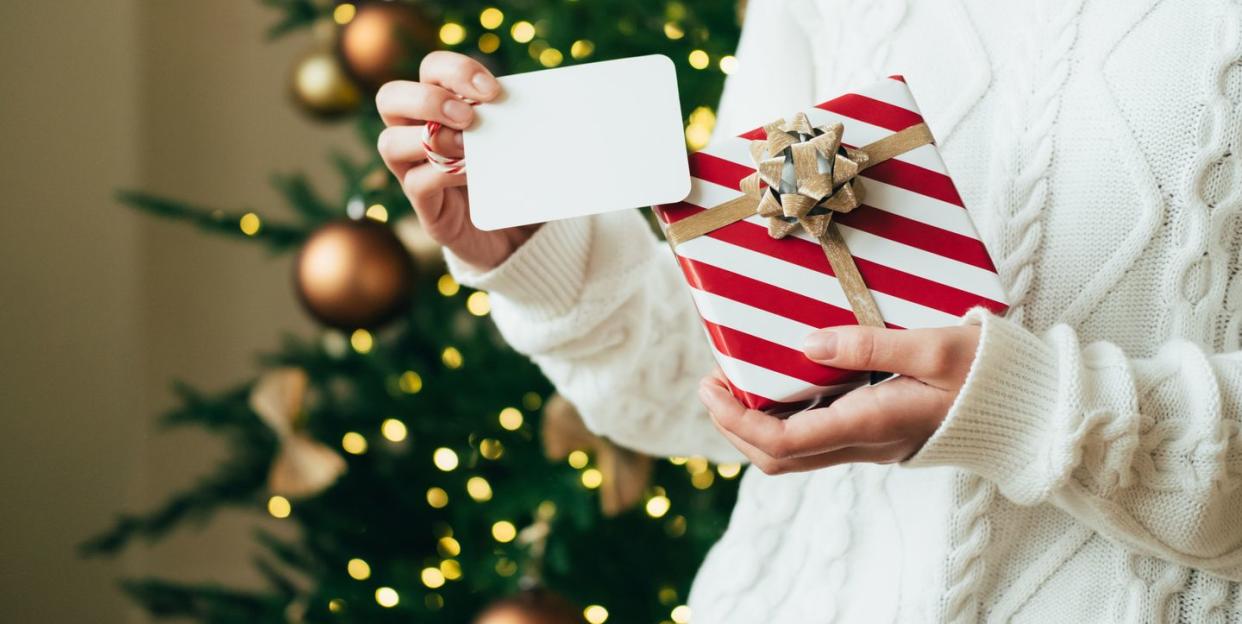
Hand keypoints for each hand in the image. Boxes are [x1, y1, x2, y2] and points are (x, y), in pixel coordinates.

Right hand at [376, 51, 538, 270]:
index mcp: (440, 107)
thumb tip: (536, 97)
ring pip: (390, 143)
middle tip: (469, 116)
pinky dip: (444, 172)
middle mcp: (416, 134)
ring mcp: (414, 171)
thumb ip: (512, 117)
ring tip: (470, 147)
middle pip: (389, 97)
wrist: (521, 235)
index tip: (494, 91)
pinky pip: (417, 182)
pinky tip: (474, 172)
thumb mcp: (516, 139)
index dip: (455, 70)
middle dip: (427, 99)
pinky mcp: (426, 207)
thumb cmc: (516, 176)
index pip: (430, 70)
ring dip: (433, 137)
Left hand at [698, 325, 980, 473]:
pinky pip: (815, 438)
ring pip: (794, 453)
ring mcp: (869, 443)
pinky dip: (783, 418)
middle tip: (710, 383)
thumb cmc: (988, 374)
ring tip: (734, 381)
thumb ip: (868, 345)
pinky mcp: (876, 432)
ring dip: (755, 424)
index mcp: (871, 424)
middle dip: (733, 427)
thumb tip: (806, 345)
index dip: (737, 421)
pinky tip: (778, 384)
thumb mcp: (934, 346)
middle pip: (777, 459)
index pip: (783, 443)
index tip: (712, 387)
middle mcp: (863, 443)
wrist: (1029, 408)